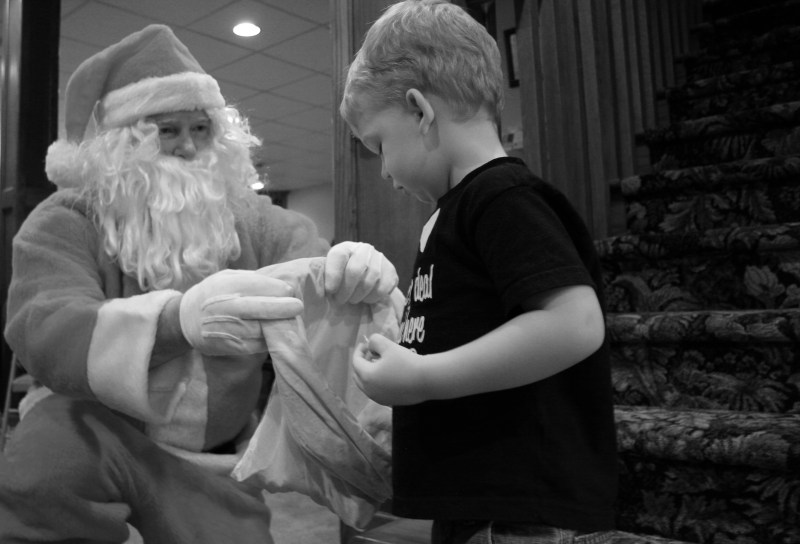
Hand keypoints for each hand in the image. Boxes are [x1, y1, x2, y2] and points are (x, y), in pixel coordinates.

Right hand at [179, 269, 302, 355]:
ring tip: (288, 321)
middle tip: (298, 306)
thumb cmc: (213, 293)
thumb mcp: (226, 277)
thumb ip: (250, 278)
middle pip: (258, 308)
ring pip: (259, 329)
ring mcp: (226, 328)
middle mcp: (225, 307)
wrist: (185, 319)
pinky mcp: (228, 346)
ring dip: (277, 326)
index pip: (257, 285)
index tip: (289, 290)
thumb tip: (280, 284)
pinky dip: (268, 340)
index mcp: (225, 286)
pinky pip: (254, 345)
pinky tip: (274, 333)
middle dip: (282, 307)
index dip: (277, 288)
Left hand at [324, 242, 397, 304]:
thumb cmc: (342, 276)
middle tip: (340, 300)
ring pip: (369, 281)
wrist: (365, 273)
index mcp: (346, 247)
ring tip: (352, 300)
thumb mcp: (330, 272)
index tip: (329, 291)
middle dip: (346, 290)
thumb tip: (319, 290)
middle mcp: (364, 249)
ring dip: (358, 295)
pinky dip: (372, 297)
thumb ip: (323, 277)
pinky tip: (366, 299)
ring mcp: (380, 259)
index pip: (339, 256)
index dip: (333, 275)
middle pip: (355, 270)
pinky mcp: (391, 271)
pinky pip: (382, 288)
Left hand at [352, 334, 427, 405]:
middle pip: (358, 376)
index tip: (365, 344)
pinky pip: (376, 392)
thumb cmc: (406, 361)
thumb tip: (370, 345)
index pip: (356, 362)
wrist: (427, 380)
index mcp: (367, 376)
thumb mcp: (388, 345)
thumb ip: (374, 341)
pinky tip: (388, 374)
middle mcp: (369, 390)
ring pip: (366, 385)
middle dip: (361, 363)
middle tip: (371, 353)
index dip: (359, 351)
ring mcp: (379, 398)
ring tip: (380, 363)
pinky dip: (376, 383)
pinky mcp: (389, 402)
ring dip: (368, 373)